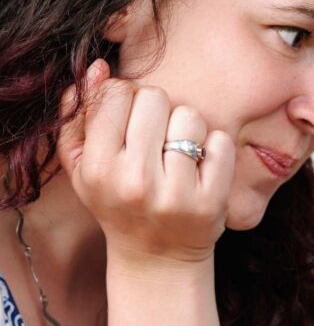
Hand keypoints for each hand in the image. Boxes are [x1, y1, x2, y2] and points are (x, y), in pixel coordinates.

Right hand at [57, 59, 234, 266]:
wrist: (157, 258)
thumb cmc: (118, 202)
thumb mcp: (83, 167)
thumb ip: (79, 115)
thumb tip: (97, 68)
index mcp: (97, 168)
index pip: (116, 93)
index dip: (126, 98)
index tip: (129, 121)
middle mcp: (134, 181)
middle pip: (154, 97)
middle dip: (157, 110)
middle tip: (155, 138)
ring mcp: (175, 192)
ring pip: (189, 115)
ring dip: (187, 128)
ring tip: (178, 153)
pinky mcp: (211, 200)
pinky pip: (221, 141)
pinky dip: (215, 148)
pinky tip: (201, 167)